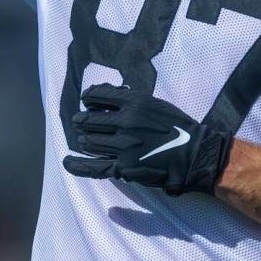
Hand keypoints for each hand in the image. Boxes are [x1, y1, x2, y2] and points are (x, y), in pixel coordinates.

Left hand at [62, 83, 231, 195]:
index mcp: (135, 103)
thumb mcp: (155, 103)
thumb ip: (131, 98)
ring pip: (91, 142)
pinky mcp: (124, 168)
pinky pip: (94, 167)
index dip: (89, 97)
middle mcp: (126, 122)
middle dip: (82, 120)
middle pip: (91, 120)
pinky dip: (78, 165)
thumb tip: (105, 92)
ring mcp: (123, 146)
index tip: (85, 99)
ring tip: (84, 138)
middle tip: (78, 122)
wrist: (193, 154)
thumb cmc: (178, 126)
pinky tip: (66, 161)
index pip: (100, 96)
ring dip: (85, 139)